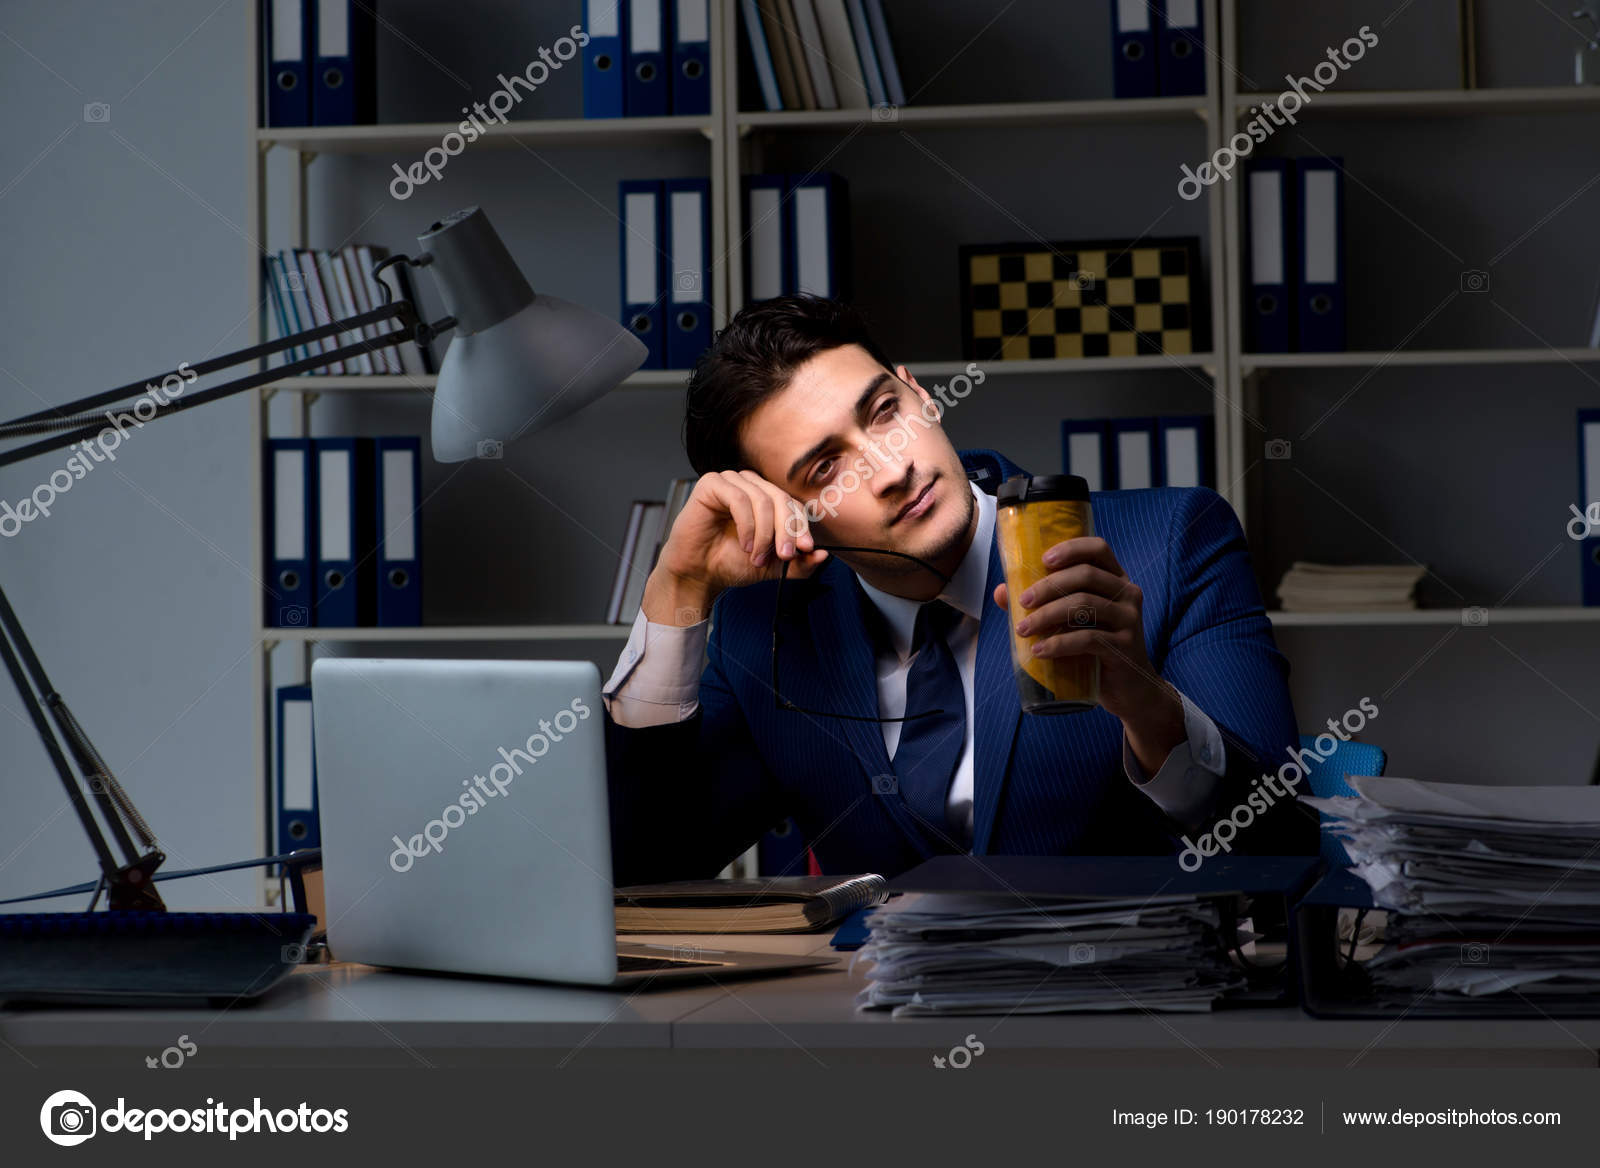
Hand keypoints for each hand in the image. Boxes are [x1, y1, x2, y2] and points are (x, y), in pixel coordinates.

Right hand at [642, 470, 830, 625]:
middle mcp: (750, 485)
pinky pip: (739, 498)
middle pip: (781, 499)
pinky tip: (744, 544)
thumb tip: (824, 555)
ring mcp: (731, 481)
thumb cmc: (730, 564)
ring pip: (762, 499)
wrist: (699, 574)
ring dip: (764, 532)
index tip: (806, 549)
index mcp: (766, 498)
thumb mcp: (774, 566)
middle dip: (786, 530)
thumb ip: (800, 563)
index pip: (793, 504)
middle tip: (785, 555)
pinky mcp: (711, 484)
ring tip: (757, 555)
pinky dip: (747, 525)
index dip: (801, 526)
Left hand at [992, 535, 1183, 773]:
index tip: (1043, 560)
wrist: (1127, 689)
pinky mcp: (1125, 646)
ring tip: (1022, 630)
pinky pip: (1089, 639)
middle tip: (1022, 603)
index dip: (1071, 549)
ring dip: (1047, 615)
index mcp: (1115, 579)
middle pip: (1086, 575)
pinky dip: (1059, 644)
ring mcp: (1129, 619)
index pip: (1098, 549)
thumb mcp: (1070, 622)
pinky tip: (1040, 651)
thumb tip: (1001, 592)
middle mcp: (1127, 593)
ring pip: (1085, 605)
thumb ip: (1040, 605)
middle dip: (1048, 586)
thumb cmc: (1094, 649)